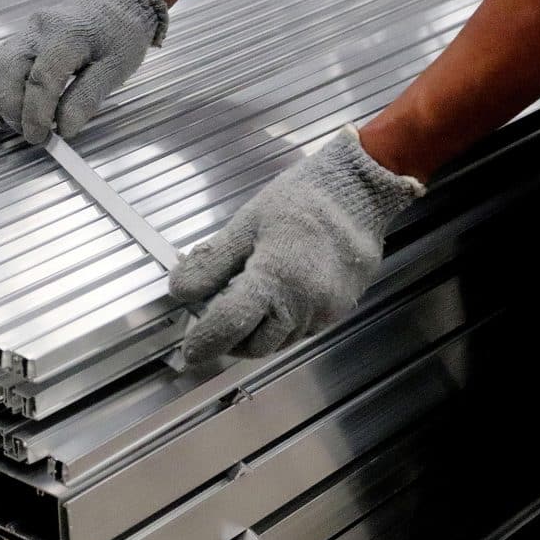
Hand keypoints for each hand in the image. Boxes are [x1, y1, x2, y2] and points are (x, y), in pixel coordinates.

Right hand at [0, 0, 167, 144]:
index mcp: (67, 35)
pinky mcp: (16, 42)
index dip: (36, 114)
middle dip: (12, 111)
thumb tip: (65, 128)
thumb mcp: (116, 69)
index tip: (40, 137)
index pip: (41, 78)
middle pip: (6, 72)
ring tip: (17, 126)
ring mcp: (23, 35)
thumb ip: (87, 98)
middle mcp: (38, 30)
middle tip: (32, 134)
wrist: (113, 8)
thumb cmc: (119, 37)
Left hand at [169, 125, 424, 364]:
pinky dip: (278, 327)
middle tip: (211, 320)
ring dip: (254, 336)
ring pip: (279, 342)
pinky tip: (269, 302)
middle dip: (229, 341)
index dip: (205, 340)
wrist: (358, 190)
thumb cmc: (301, 200)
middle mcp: (303, 305)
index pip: (230, 325)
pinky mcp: (338, 309)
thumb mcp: (246, 224)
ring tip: (239, 307)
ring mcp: (324, 311)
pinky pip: (300, 332)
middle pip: (255, 345)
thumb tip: (181, 290)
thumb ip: (212, 262)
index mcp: (275, 280)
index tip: (190, 349)